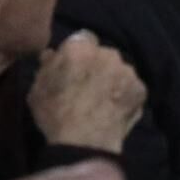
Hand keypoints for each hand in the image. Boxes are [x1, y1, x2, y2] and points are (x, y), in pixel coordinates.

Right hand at [28, 32, 146, 153]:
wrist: (85, 141)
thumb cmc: (55, 114)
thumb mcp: (37, 89)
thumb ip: (48, 66)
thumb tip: (52, 54)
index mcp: (79, 48)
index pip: (82, 38)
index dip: (79, 53)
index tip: (74, 66)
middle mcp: (108, 53)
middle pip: (104, 54)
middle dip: (98, 65)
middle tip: (89, 85)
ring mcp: (127, 71)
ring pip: (120, 69)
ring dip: (113, 79)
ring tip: (104, 99)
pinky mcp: (141, 89)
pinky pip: (132, 87)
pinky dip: (125, 94)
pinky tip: (115, 108)